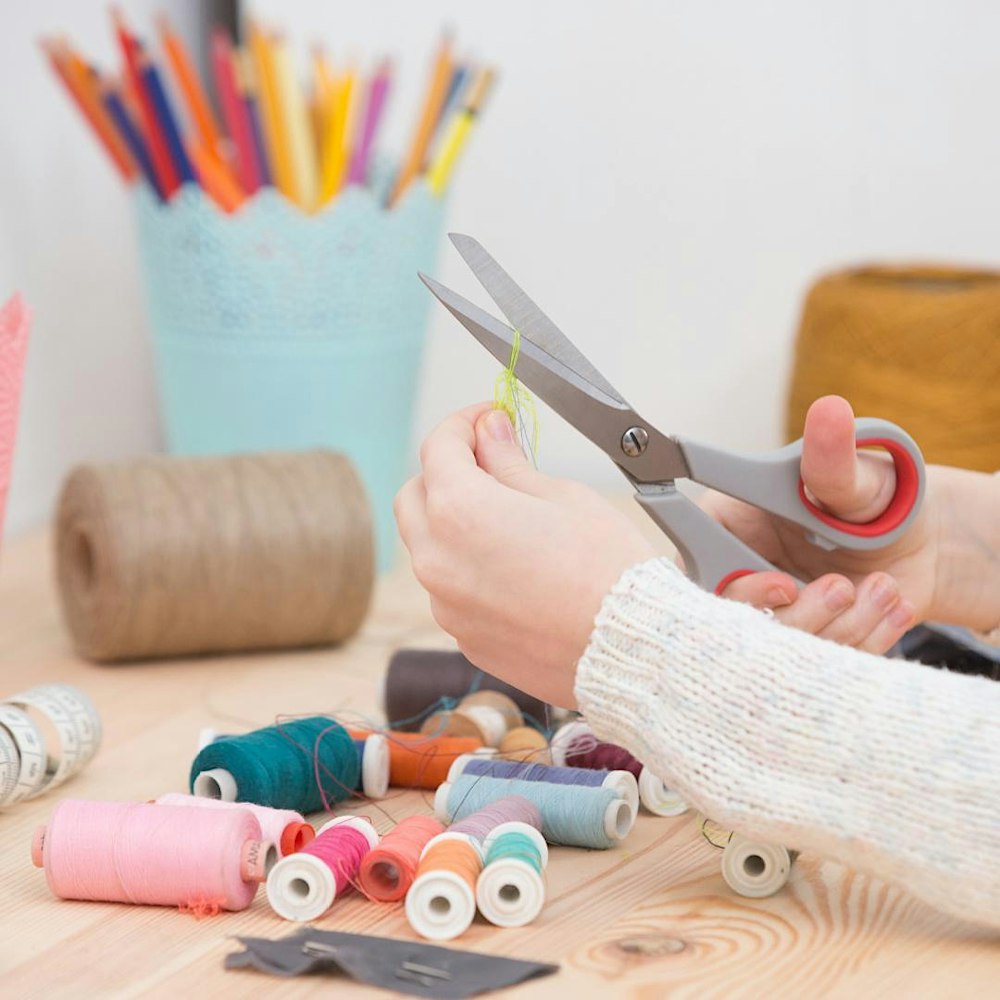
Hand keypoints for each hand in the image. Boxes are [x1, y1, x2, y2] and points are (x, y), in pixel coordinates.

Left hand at [395, 403, 655, 706]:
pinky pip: (452, 592)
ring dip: (452, 524)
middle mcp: (437, 560)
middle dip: (445, 472)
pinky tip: (515, 568)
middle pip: (415, 496)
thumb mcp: (561, 495)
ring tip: (508, 520)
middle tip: (490, 462)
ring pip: (428, 548)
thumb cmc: (607, 568)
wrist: (629, 649)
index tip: (489, 418)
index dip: (464, 423)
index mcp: (458, 511)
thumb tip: (488, 431)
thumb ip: (509, 461)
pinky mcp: (465, 639)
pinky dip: (469, 570)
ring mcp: (447, 606)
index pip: (438, 448)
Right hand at [703, 395, 940, 651]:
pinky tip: (888, 605)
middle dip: (798, 615)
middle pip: (735, 621)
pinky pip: (817, 665)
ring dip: (841, 625)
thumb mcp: (857, 479)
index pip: (698, 568)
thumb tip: (829, 414)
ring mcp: (769, 613)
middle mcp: (737, 572)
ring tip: (881, 589)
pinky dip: (862, 640)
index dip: (737, 588)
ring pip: (780, 650)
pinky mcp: (801, 645)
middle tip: (842, 586)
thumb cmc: (879, 497)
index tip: (786, 583)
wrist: (925, 543)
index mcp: (726, 526)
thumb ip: (833, 460)